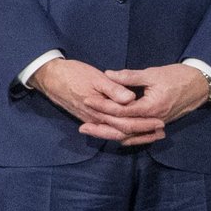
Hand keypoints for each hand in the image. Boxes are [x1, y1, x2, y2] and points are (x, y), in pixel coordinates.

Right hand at [28, 58, 163, 144]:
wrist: (50, 77)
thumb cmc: (73, 74)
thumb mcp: (95, 77)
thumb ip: (113, 89)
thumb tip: (130, 99)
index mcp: (100, 110)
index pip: (126, 123)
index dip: (144, 124)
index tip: (160, 122)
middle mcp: (96, 120)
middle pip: (123, 132)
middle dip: (143, 133)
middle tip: (160, 131)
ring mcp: (91, 121)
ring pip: (115, 134)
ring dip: (134, 136)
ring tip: (150, 134)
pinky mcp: (88, 118)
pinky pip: (107, 131)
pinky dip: (120, 133)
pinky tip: (128, 131)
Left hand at [96, 64, 210, 140]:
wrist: (200, 85)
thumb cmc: (177, 76)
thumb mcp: (152, 74)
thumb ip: (129, 77)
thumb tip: (107, 74)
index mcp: (151, 107)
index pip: (122, 112)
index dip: (103, 107)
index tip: (88, 101)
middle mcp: (154, 120)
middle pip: (124, 129)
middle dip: (103, 128)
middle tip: (83, 127)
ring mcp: (157, 124)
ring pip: (132, 135)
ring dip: (112, 134)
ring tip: (93, 132)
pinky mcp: (159, 124)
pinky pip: (141, 135)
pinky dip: (127, 137)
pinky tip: (114, 136)